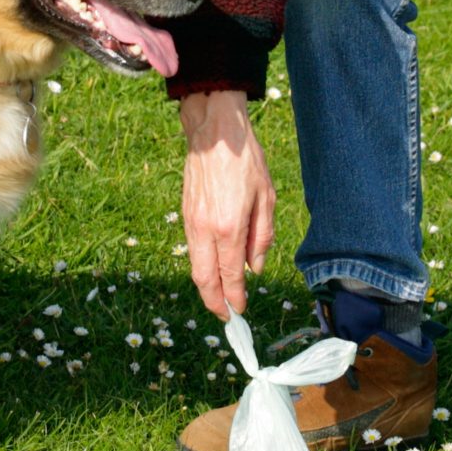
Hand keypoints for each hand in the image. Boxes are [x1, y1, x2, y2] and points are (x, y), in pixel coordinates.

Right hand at [178, 91, 276, 318]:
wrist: (215, 134)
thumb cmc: (245, 161)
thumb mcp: (266, 198)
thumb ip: (261, 236)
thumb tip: (255, 267)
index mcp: (229, 228)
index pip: (231, 275)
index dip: (235, 297)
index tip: (241, 311)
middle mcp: (206, 230)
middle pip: (204, 279)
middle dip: (214, 302)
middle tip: (225, 316)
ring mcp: (191, 222)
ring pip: (195, 266)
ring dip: (206, 286)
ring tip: (220, 298)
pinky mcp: (185, 214)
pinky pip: (192, 249)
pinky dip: (201, 266)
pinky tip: (213, 269)